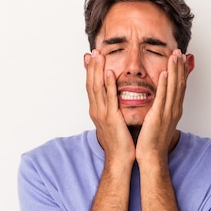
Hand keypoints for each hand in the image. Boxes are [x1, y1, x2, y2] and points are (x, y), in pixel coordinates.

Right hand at [85, 50, 135, 165]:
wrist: (120, 159)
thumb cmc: (120, 142)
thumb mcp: (114, 121)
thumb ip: (113, 108)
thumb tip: (115, 99)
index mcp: (97, 111)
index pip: (91, 87)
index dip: (90, 72)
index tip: (91, 58)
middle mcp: (97, 111)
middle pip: (91, 84)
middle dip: (92, 67)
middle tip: (93, 51)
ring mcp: (102, 114)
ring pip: (97, 88)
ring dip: (98, 71)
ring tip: (98, 56)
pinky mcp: (112, 118)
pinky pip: (110, 98)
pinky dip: (109, 84)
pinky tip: (109, 72)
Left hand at [135, 49, 187, 163]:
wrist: (152, 156)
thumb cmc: (152, 141)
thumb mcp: (159, 121)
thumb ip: (160, 108)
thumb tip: (159, 101)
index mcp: (174, 110)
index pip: (179, 87)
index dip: (181, 72)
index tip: (180, 59)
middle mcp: (174, 109)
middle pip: (179, 83)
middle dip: (180, 67)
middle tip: (179, 51)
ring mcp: (168, 112)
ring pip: (173, 87)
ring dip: (174, 70)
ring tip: (174, 56)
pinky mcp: (158, 116)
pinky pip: (162, 97)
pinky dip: (164, 84)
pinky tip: (164, 73)